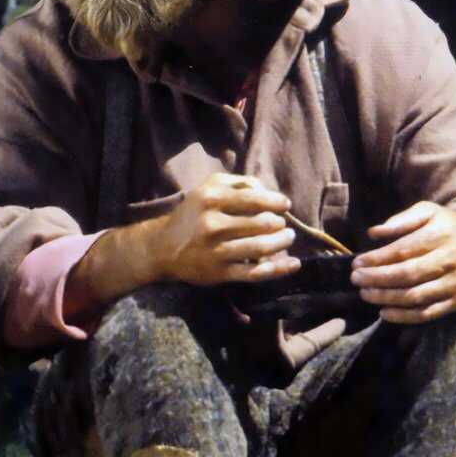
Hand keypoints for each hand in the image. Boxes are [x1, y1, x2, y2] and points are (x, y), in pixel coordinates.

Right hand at [151, 173, 300, 285]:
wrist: (162, 247)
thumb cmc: (192, 214)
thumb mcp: (207, 188)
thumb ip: (238, 183)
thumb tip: (268, 191)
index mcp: (210, 199)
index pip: (255, 198)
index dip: (276, 202)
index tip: (284, 205)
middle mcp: (212, 224)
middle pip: (262, 223)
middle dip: (280, 223)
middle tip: (283, 224)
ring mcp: (216, 250)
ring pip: (262, 247)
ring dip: (282, 242)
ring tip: (287, 238)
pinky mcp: (219, 273)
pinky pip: (255, 272)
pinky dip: (278, 269)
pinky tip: (293, 263)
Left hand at [351, 202, 455, 323]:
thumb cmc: (453, 227)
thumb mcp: (431, 212)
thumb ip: (402, 219)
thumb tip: (373, 232)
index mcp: (440, 236)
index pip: (402, 250)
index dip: (376, 259)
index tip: (357, 263)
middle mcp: (448, 261)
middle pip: (406, 274)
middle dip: (376, 279)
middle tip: (356, 279)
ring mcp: (454, 284)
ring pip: (415, 296)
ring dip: (386, 297)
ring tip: (365, 294)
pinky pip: (429, 313)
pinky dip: (405, 316)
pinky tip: (384, 312)